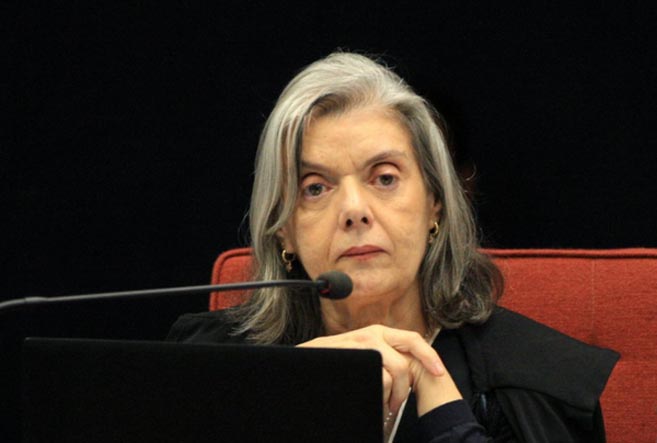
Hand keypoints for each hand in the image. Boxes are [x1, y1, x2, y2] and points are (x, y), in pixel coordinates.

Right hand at [297, 325, 446, 413]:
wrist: (304, 361)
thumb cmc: (333, 361)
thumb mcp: (360, 352)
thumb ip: (382, 354)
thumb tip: (404, 371)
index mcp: (378, 333)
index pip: (413, 340)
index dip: (429, 356)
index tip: (439, 372)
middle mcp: (372, 335)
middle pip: (404, 363)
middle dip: (404, 389)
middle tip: (395, 404)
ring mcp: (361, 345)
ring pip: (391, 374)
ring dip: (388, 395)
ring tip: (379, 404)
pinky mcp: (353, 356)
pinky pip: (377, 379)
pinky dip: (377, 394)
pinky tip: (370, 398)